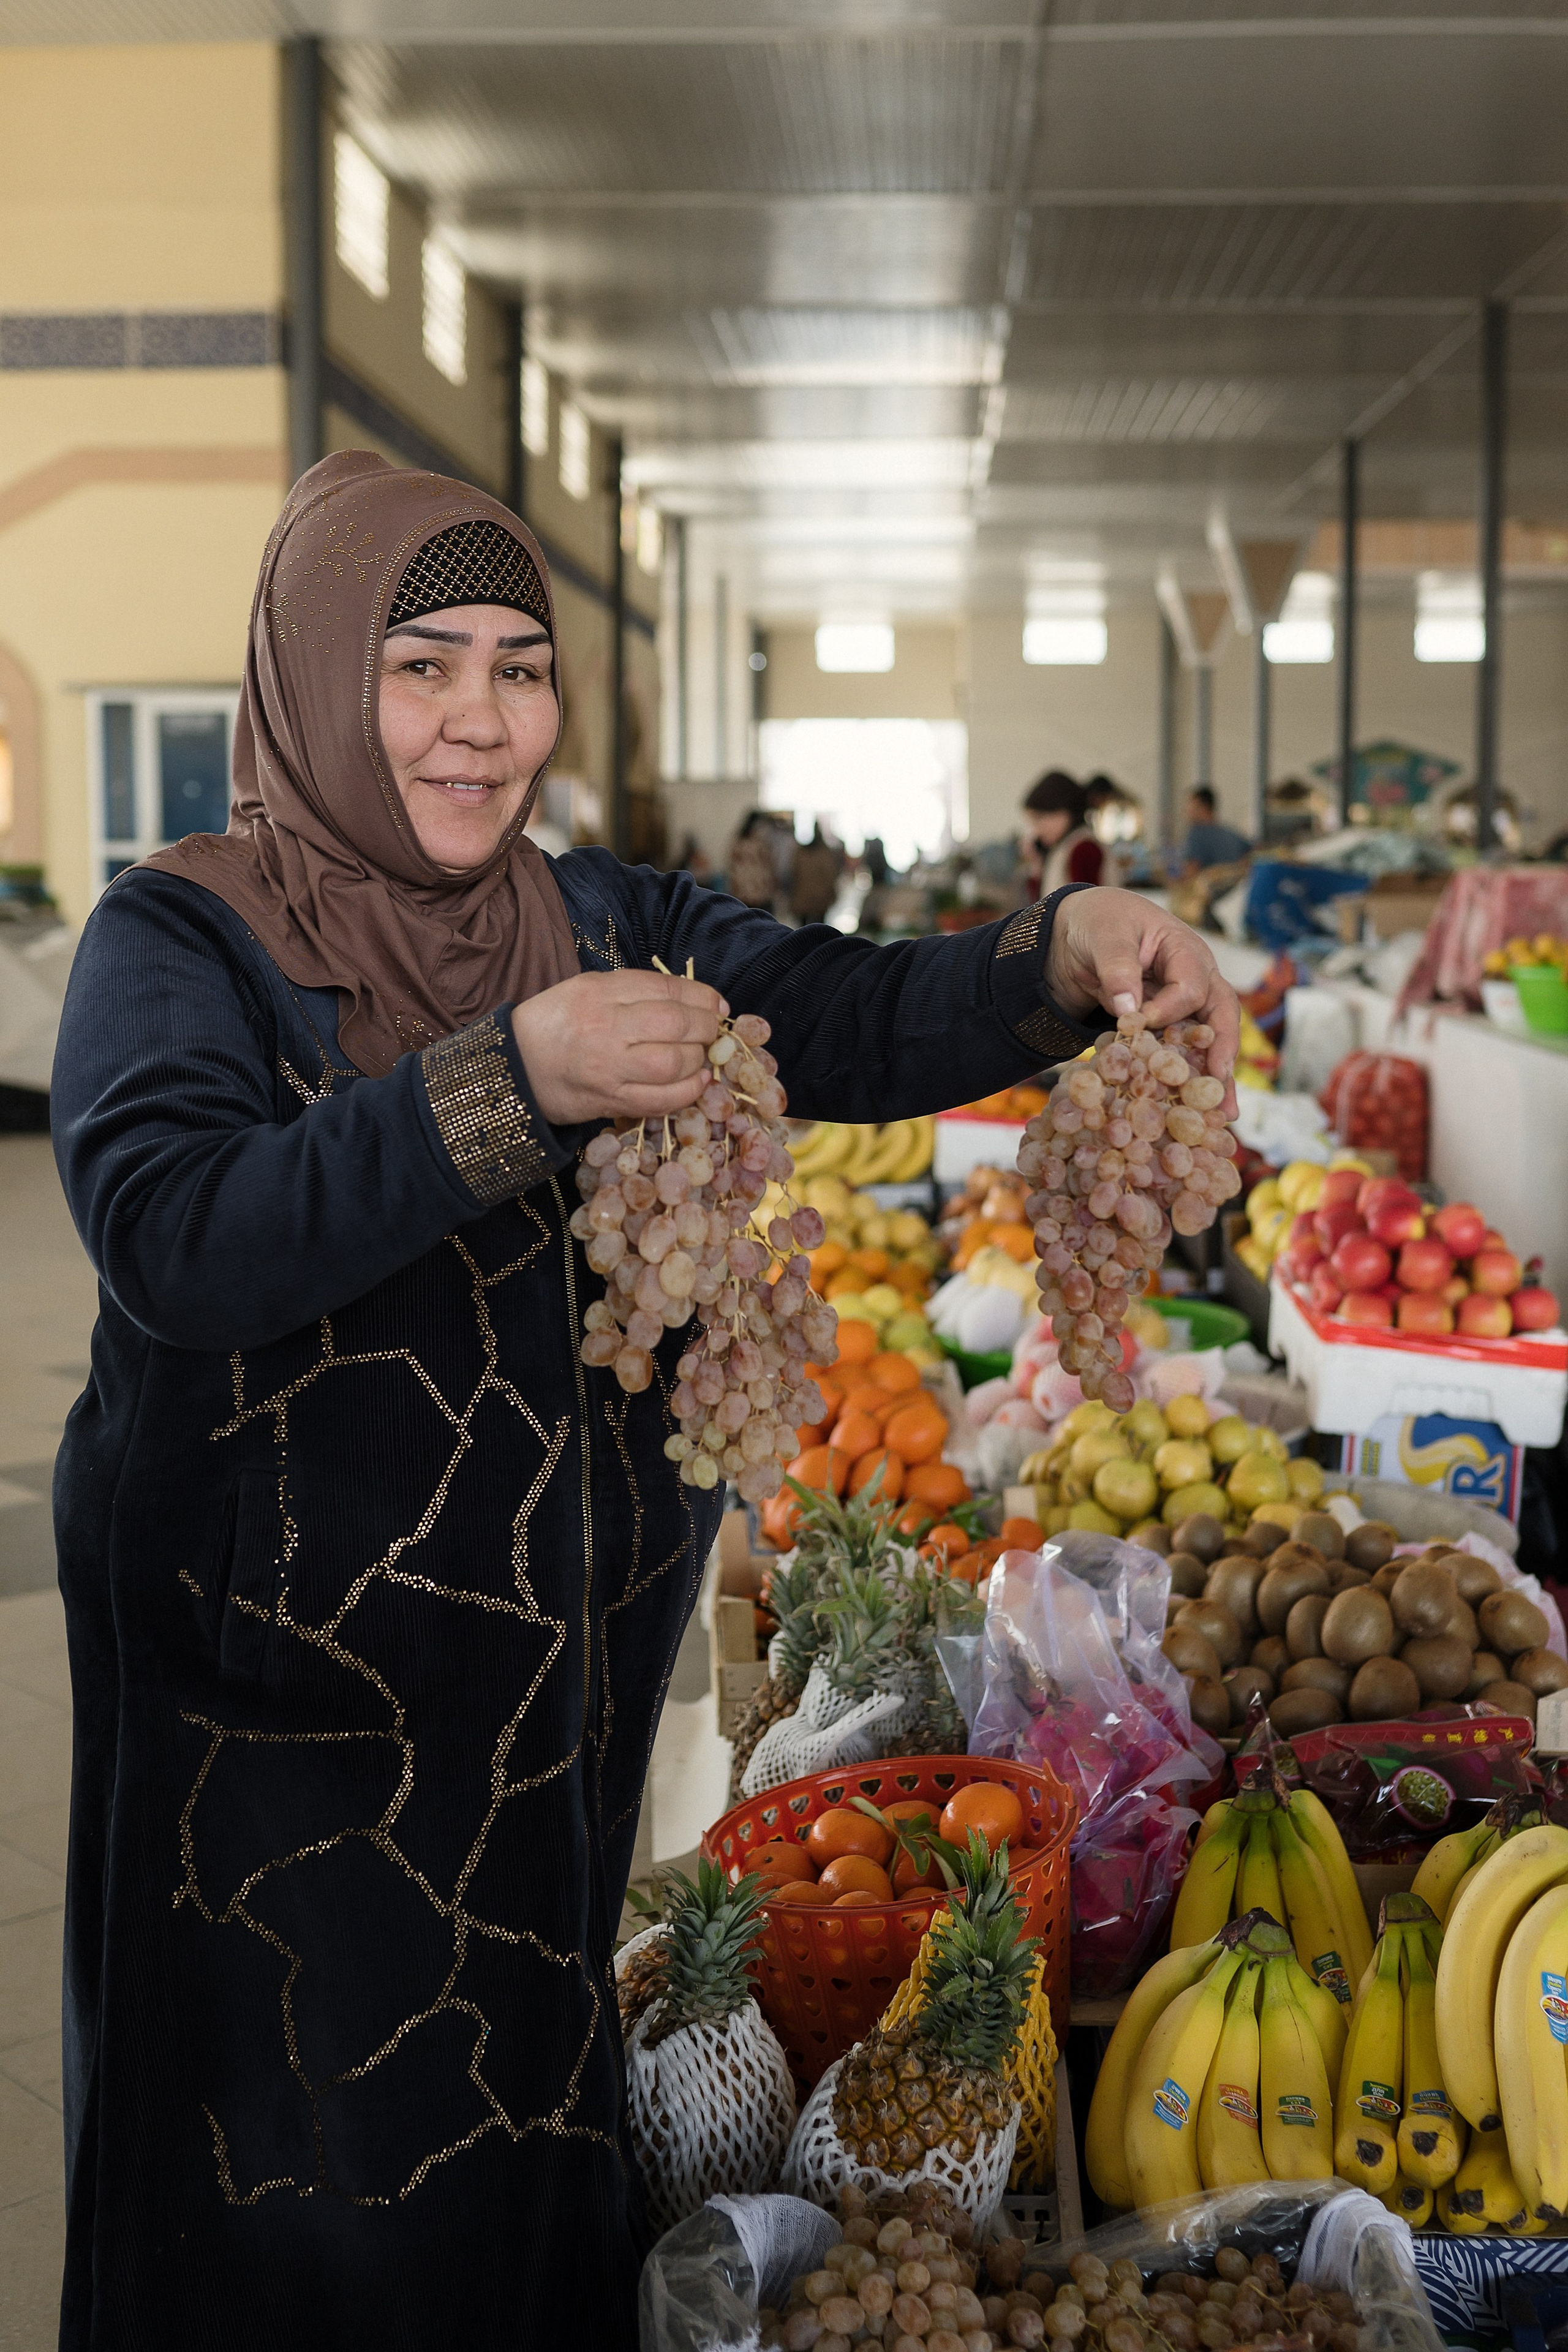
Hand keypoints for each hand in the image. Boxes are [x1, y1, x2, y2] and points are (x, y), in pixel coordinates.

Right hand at [511, 970, 728, 1125]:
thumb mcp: (586, 988)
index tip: (716, 1004)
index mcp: (599, 991)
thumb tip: (688, 997)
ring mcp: (608, 1067)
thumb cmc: (554, 1023)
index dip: (701, 996)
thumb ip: (633, 990)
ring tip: (701, 1055)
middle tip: (712, 1030)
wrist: (513, 1065)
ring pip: (673, 1062)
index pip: (665, 989)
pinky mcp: (609, 1100)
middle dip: (706, 1026)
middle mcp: (605, 1027)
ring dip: (698, 1058)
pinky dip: (687, 1091)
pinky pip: (660, 1099)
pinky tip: (697, 1081)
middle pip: (675, 1023)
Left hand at [1045, 886, 1241, 1114]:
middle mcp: (1196, 978)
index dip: (1169, 1009)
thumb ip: (1117, 968)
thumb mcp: (1104, 936)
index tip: (1140, 1023)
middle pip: (1221, 1017)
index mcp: (1184, 950)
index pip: (1190, 987)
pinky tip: (1193, 1112)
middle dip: (1223, 1053)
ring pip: (1209, 1041)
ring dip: (1215, 1077)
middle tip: (1221, 1089)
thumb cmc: (1098, 924)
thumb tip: (1129, 1009)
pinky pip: (1184, 1053)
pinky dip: (1188, 1079)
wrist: (1080, 933)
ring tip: (1221, 1117)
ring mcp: (1186, 1004)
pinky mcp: (1170, 1026)